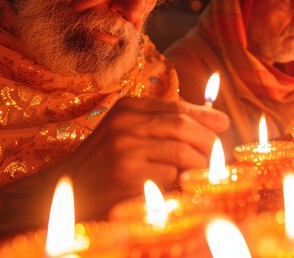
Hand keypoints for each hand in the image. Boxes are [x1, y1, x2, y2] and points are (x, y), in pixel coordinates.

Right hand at [64, 97, 228, 218]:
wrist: (69, 187)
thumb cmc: (107, 159)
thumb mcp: (129, 130)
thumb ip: (163, 122)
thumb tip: (213, 120)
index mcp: (128, 108)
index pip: (177, 107)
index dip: (205, 116)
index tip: (224, 124)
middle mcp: (125, 123)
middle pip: (183, 126)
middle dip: (208, 141)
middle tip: (219, 154)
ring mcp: (124, 148)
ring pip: (181, 152)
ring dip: (198, 164)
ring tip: (202, 170)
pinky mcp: (126, 174)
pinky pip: (168, 175)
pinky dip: (175, 180)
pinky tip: (171, 183)